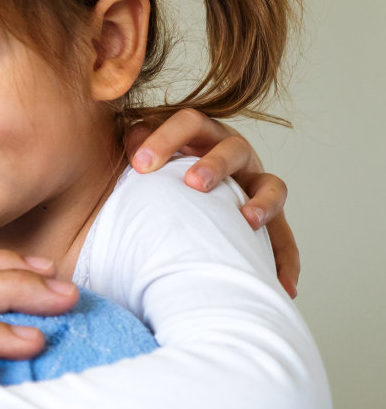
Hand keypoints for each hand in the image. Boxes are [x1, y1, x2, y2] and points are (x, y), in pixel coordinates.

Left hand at [126, 109, 298, 295]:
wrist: (166, 202)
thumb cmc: (145, 180)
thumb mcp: (134, 161)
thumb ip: (128, 147)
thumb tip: (122, 141)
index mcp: (197, 136)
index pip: (187, 123)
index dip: (166, 138)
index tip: (139, 164)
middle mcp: (232, 154)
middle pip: (233, 148)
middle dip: (214, 164)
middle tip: (193, 184)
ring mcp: (254, 184)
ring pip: (271, 185)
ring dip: (263, 202)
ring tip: (248, 221)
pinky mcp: (267, 216)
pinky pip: (283, 236)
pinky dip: (285, 259)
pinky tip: (283, 285)